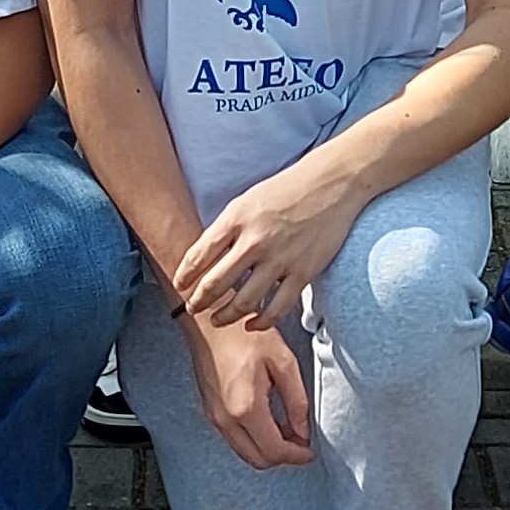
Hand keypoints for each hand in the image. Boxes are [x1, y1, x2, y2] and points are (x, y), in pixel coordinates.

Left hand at [173, 152, 364, 330]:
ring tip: (218, 319)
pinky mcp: (302, 272)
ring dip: (225, 316)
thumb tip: (204, 259)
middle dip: (199, 302)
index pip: (198, 256)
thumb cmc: (286, 190)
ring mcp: (280, 259)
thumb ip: (226, 229)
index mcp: (236, 219)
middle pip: (216, 284)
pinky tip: (251, 324)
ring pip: (244, 302)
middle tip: (193, 308)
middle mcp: (254, 241)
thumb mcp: (246, 201)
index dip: (183, 276)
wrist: (329, 185)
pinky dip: (261, 322)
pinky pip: (277, 309)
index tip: (180, 286)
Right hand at [182, 309, 312, 468]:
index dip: (297, 456)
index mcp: (246, 407)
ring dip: (268, 450)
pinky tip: (268, 422)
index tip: (309, 451)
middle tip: (301, 443)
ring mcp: (214, 417)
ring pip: (245, 453)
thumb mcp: (283, 362)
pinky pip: (235, 440)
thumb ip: (297, 401)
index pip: (274, 451)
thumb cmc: (243, 334)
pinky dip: (253, 440)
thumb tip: (303, 430)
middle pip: (258, 460)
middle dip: (283, 457)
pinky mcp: (210, 412)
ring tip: (287, 432)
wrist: (209, 322)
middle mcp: (226, 419)